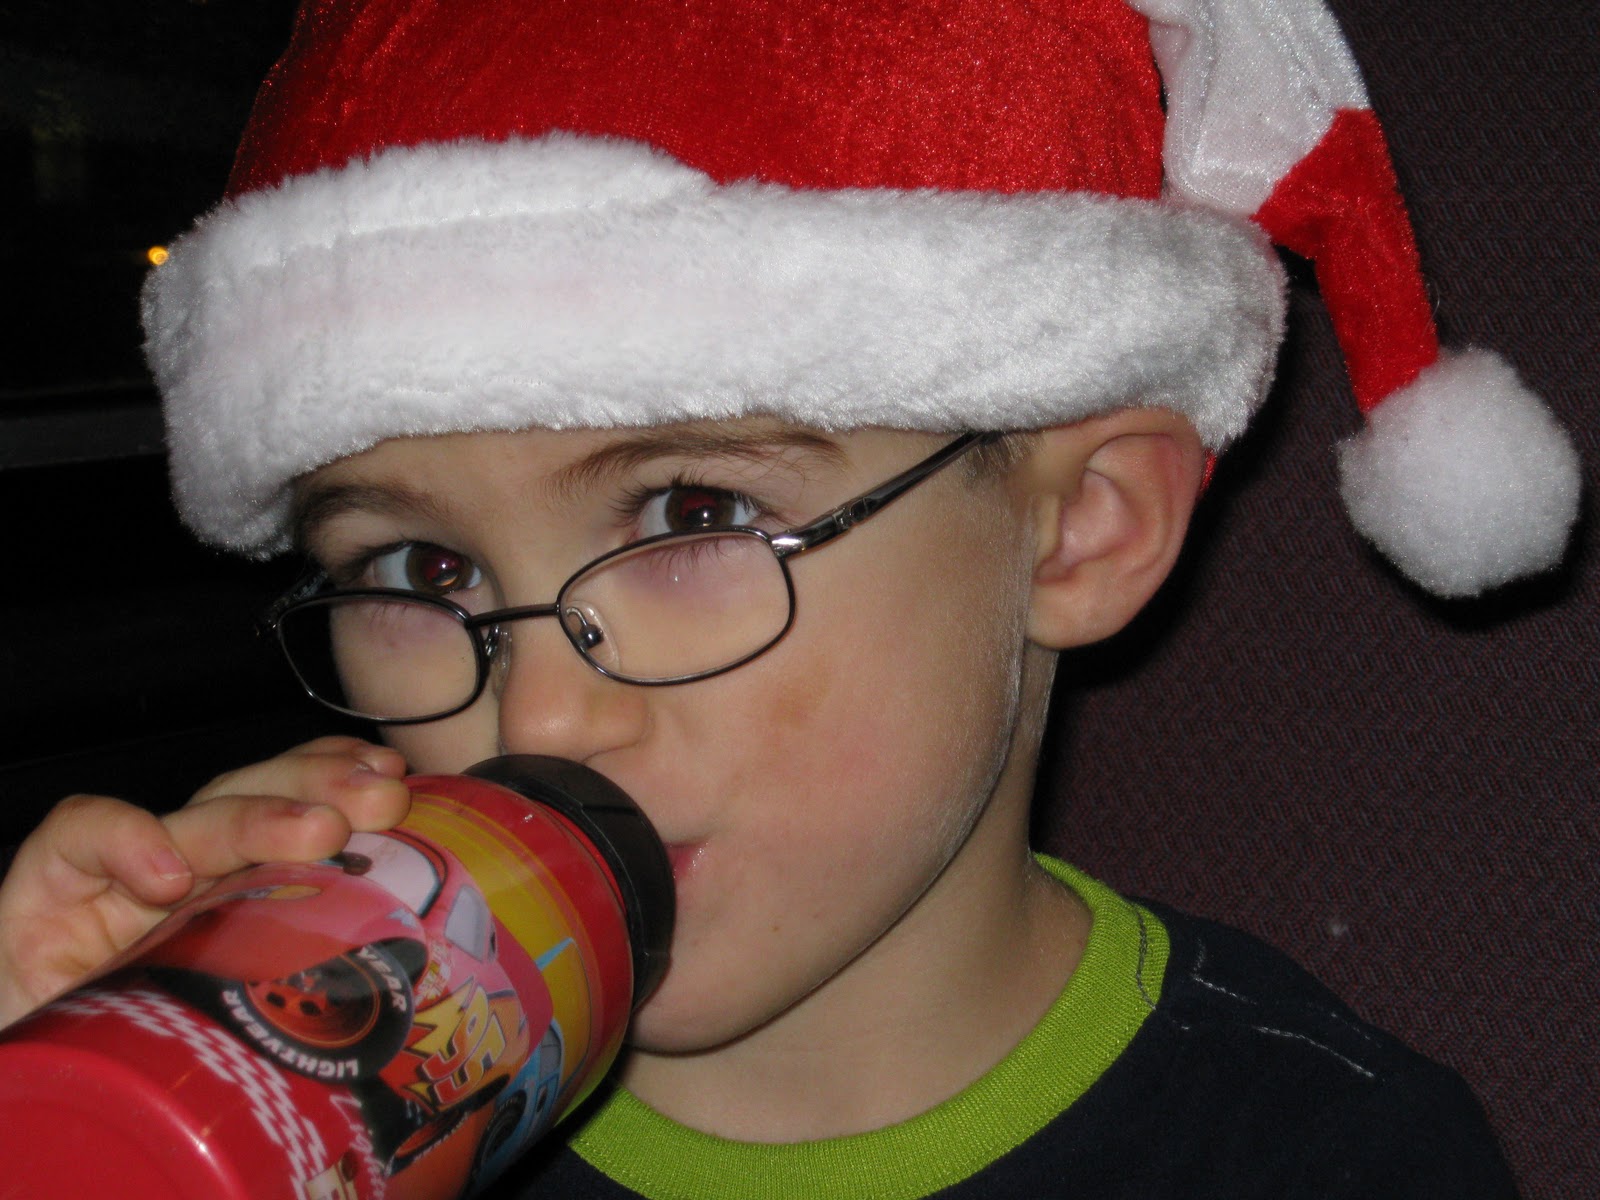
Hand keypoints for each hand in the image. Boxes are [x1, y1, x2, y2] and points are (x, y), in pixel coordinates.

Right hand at [0, 736, 410, 1030]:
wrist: (31, 1075)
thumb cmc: (143, 1051)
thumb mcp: (239, 1016)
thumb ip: (302, 977)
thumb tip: (404, 966)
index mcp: (233, 888)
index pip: (290, 806)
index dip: (340, 779)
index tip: (398, 774)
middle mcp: (182, 871)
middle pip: (254, 797)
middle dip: (323, 783)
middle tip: (385, 795)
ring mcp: (114, 878)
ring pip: (190, 819)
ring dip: (258, 816)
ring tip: (320, 830)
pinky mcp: (42, 892)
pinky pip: (79, 839)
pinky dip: (124, 844)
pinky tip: (166, 878)